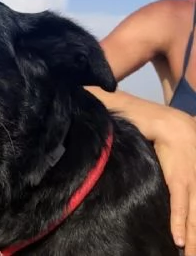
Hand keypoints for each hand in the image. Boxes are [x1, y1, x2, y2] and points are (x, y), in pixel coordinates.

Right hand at [152, 110, 195, 254]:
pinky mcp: (178, 179)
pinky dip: (179, 224)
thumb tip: (184, 187)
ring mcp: (193, 183)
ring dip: (194, 241)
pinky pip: (180, 206)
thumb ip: (191, 175)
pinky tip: (179, 240)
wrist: (170, 123)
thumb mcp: (192, 159)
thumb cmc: (181, 136)